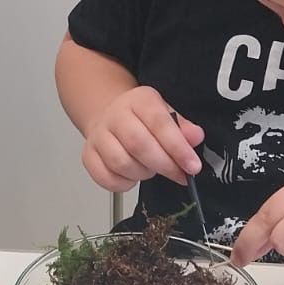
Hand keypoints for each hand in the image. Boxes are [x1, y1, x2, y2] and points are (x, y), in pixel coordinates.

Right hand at [81, 86, 203, 190]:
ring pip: (121, 163)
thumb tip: (195, 137)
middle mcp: (115, 115)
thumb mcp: (167, 115)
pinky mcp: (88, 156)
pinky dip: (124, 184)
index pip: (159, 123)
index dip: (178, 148)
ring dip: (142, 174)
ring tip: (151, 169)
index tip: (193, 166)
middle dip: (164, 165)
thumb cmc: (143, 120)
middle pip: (138, 144)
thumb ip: (183, 128)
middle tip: (179, 175)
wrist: (110, 117)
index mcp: (139, 100)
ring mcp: (98, 136)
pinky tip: (133, 176)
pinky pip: (106, 178)